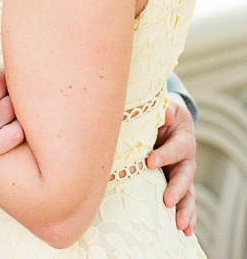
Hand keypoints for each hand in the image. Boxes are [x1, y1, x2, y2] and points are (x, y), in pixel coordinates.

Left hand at [147, 94, 196, 234]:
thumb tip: (164, 114)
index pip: (174, 149)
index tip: (149, 162)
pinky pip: (185, 202)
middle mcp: (186, 161)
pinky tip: (184, 231)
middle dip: (177, 190)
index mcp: (182, 140)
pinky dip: (187, 217)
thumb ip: (165, 110)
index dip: (164, 155)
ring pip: (188, 194)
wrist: (170, 121)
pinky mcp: (178, 185)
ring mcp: (183, 175)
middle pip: (185, 177)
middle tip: (167, 200)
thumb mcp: (166, 107)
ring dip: (185, 210)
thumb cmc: (164, 114)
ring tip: (180, 225)